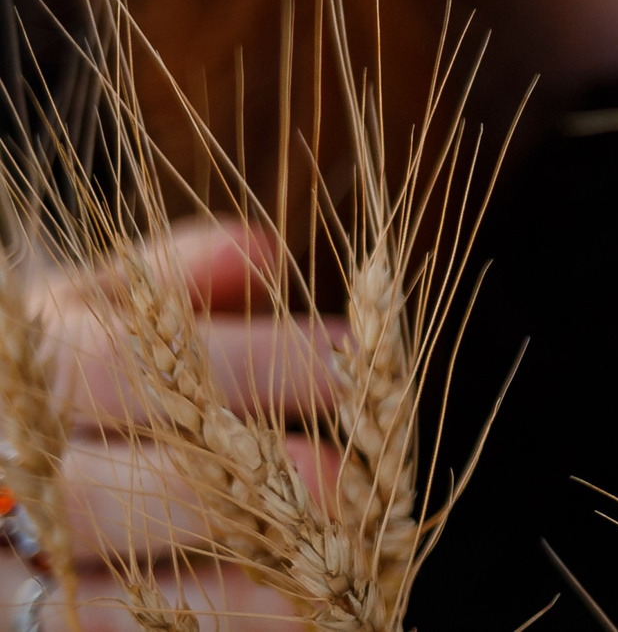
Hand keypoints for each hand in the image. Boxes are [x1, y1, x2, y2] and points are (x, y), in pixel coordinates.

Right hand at [4, 219, 338, 629]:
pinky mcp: (21, 619)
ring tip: (326, 595)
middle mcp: (2, 478)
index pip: (119, 367)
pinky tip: (281, 629)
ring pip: (94, 600)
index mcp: (23, 379)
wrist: (1, 426)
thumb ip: (173, 273)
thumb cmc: (61, 354)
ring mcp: (0, 563)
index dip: (241, 362)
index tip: (350, 358)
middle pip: (98, 497)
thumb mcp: (97, 299)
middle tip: (342, 485)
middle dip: (227, 496)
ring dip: (221, 600)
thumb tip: (260, 255)